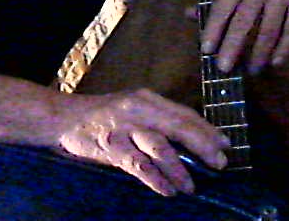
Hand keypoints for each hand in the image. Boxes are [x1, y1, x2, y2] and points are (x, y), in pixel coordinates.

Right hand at [55, 89, 228, 195]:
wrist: (64, 118)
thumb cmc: (104, 116)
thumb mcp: (133, 108)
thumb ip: (159, 119)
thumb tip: (192, 140)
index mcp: (147, 99)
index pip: (184, 113)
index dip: (206, 129)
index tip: (225, 144)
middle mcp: (138, 110)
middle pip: (177, 127)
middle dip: (202, 146)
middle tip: (219, 164)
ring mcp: (124, 128)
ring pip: (160, 147)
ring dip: (179, 169)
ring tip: (191, 186)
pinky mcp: (111, 147)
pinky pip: (138, 165)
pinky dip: (155, 179)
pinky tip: (167, 190)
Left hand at [201, 0, 288, 73]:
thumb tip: (189, 15)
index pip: (223, 6)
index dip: (214, 28)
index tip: (206, 49)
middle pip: (245, 20)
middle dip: (233, 45)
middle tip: (224, 67)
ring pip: (269, 27)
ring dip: (260, 51)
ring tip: (252, 70)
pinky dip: (285, 46)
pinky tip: (276, 61)